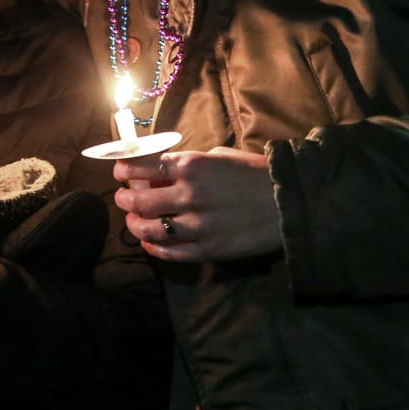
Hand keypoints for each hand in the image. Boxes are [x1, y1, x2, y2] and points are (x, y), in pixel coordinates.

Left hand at [112, 148, 281, 262]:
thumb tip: (157, 172)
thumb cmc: (254, 173)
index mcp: (192, 166)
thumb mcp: (218, 157)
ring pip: (148, 230)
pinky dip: (154, 248)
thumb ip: (187, 164)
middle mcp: (189, 195)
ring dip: (134, 225)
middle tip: (123, 197)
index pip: (142, 166)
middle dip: (125, 197)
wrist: (289, 202)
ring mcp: (197, 226)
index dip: (123, 168)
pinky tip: (149, 243)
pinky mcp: (207, 250)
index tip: (119, 171)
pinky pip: (170, 252)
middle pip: (139, 200)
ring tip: (133, 220)